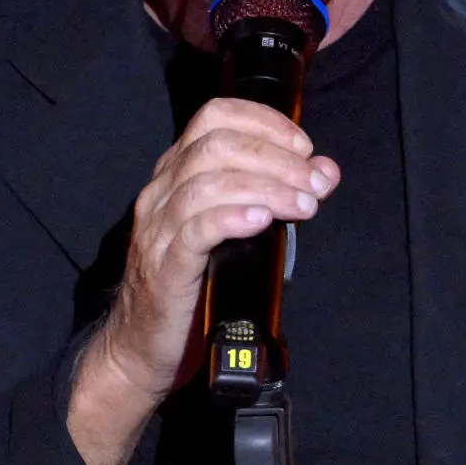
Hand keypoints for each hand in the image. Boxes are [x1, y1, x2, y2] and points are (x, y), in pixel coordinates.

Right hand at [66, 99, 337, 464]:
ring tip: (302, 206)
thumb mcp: (236, 230)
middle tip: (313, 184)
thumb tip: (324, 172)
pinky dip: (232, 217)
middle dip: (275, 158)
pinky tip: (262, 221)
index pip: (214, 117)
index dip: (263, 121)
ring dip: (265, 188)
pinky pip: (195, 229)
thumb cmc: (194, 285)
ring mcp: (157, 229)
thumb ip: (275, 195)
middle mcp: (162, 193)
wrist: (141, 348)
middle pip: (215, 145)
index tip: (304, 146)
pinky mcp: (163, 267)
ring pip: (207, 183)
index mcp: (177, 174)